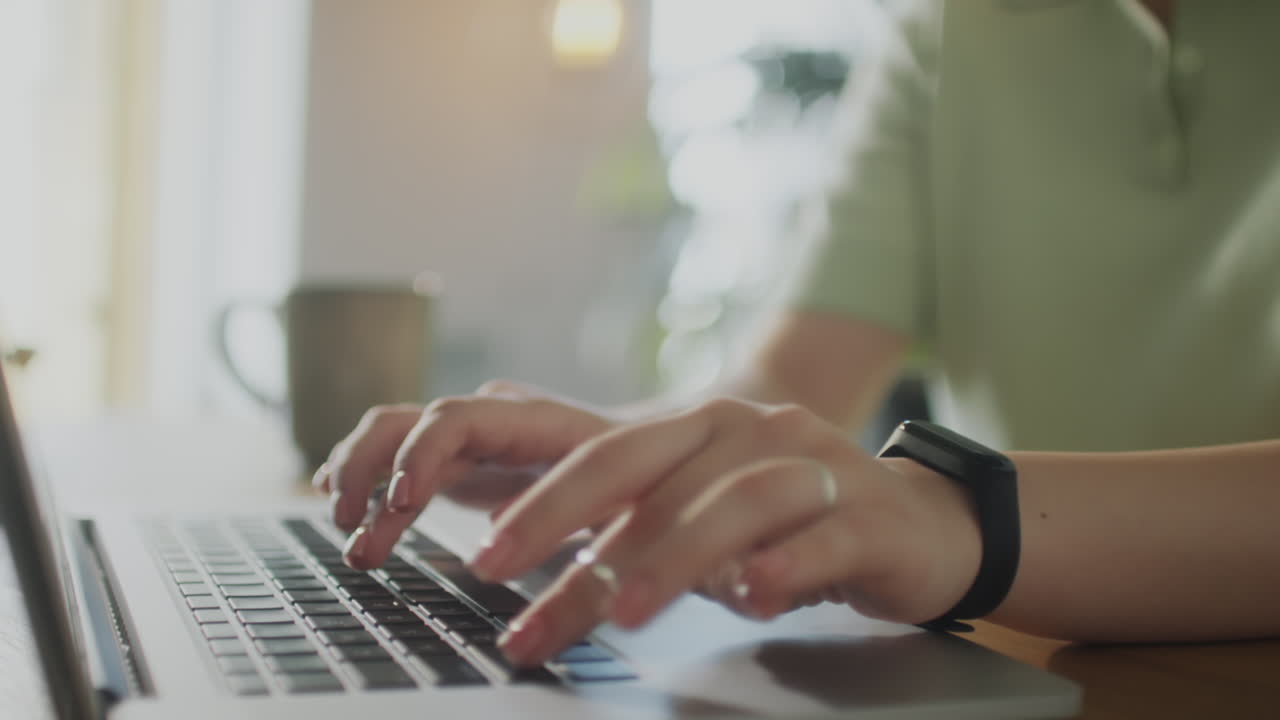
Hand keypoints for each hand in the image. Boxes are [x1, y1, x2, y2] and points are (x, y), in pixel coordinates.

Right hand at [315, 380, 614, 568]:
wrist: (653, 454)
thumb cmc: (644, 475)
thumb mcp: (621, 494)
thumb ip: (571, 508)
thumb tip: (501, 537)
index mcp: (533, 417)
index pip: (455, 419)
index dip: (418, 456)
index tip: (398, 503)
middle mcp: (492, 416)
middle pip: (406, 423)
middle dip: (369, 472)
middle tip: (351, 527)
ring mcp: (471, 436)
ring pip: (392, 440)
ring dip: (359, 483)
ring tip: (346, 535)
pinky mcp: (460, 463)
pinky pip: (398, 462)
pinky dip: (366, 484)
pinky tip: (344, 511)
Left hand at [467, 398, 981, 665]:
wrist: (912, 523)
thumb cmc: (787, 523)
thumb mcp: (700, 508)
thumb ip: (627, 512)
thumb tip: (520, 526)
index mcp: (696, 429)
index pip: (605, 454)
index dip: (539, 499)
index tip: (484, 557)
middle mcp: (747, 432)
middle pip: (651, 471)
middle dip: (573, 526)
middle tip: (521, 593)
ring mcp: (811, 468)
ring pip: (733, 503)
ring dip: (671, 557)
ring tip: (622, 612)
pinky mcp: (868, 518)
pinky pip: (822, 537)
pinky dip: (785, 565)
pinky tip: (754, 597)